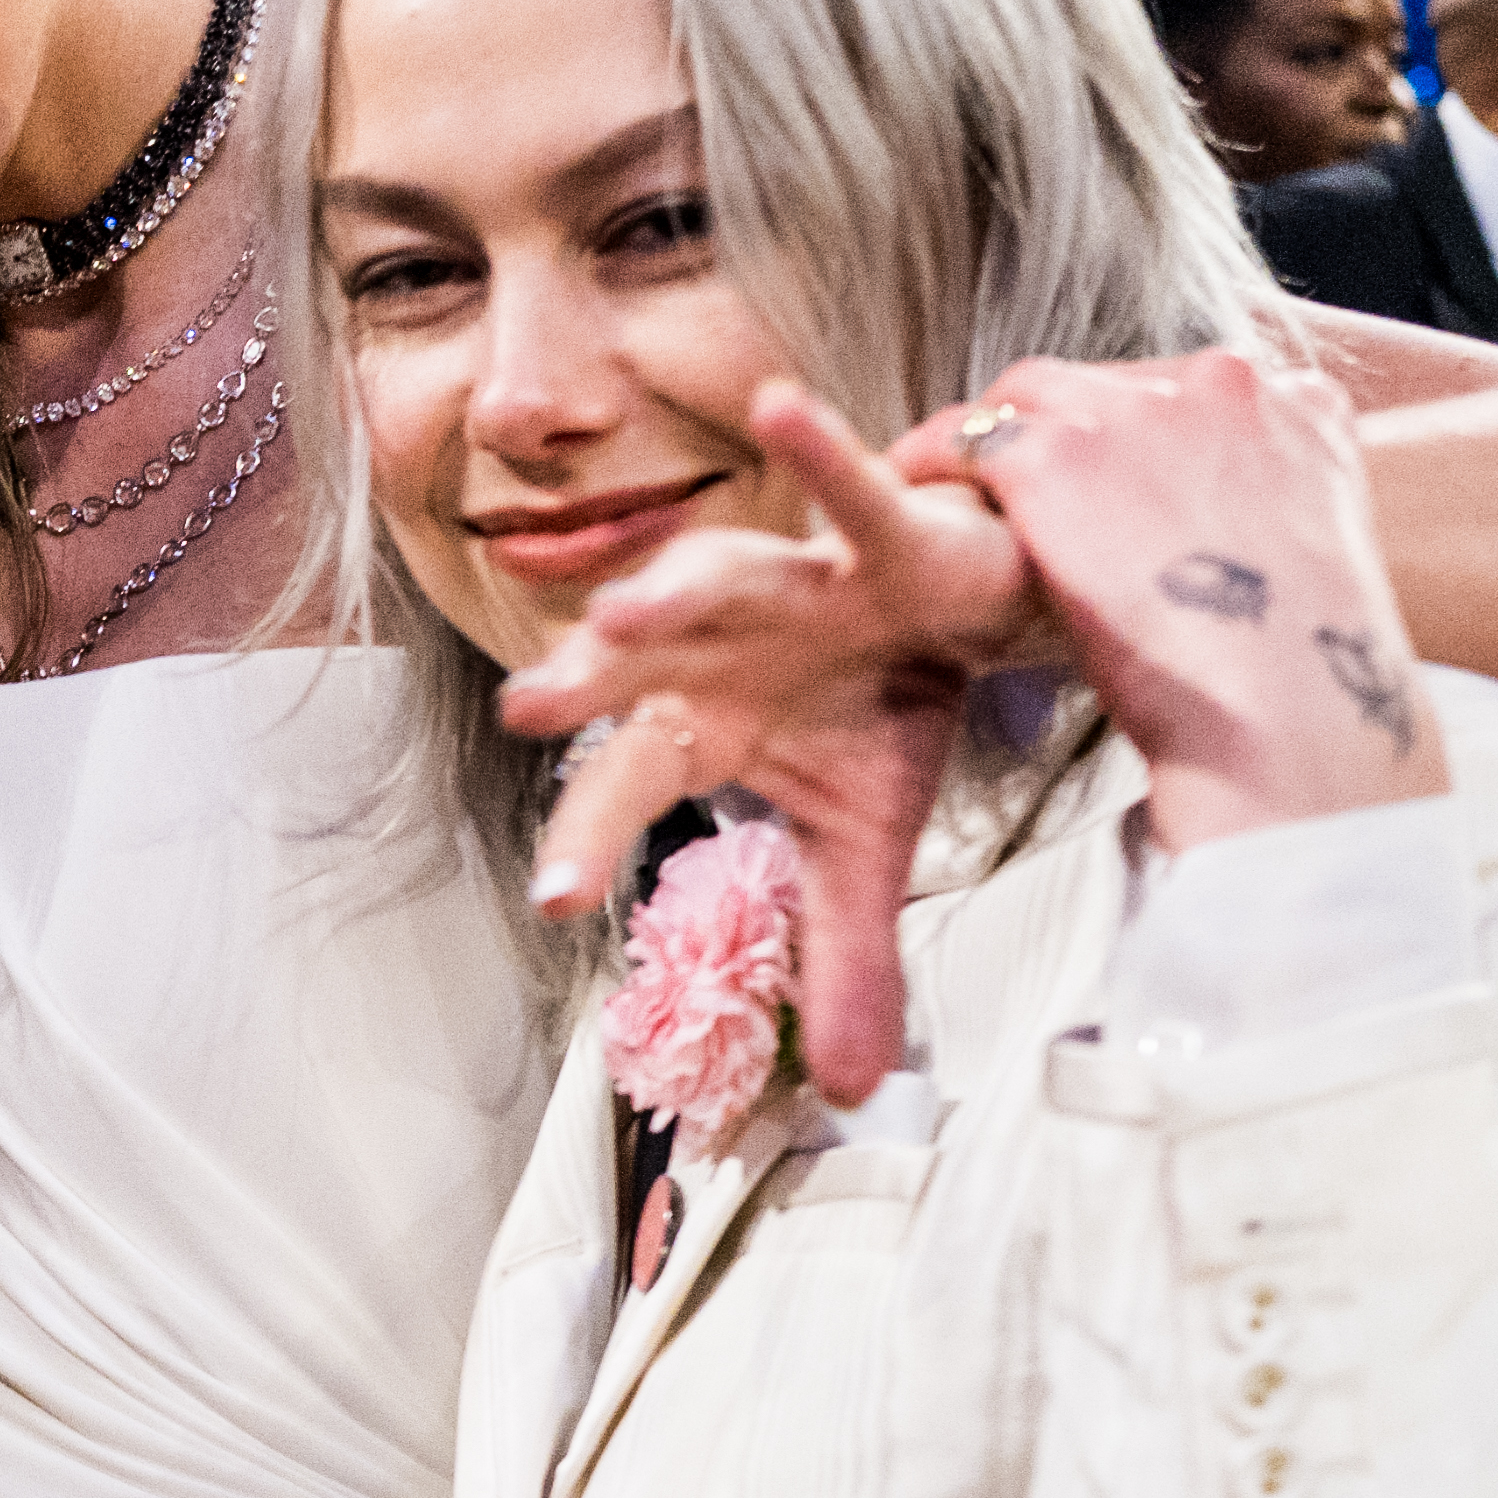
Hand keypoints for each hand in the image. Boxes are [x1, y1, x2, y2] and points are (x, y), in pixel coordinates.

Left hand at [504, 380, 1028, 1102]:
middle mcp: (722, 646)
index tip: (556, 898)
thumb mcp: (864, 843)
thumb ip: (845, 958)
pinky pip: (844, 487)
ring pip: (719, 574)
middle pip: (638, 668)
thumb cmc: (883, 704)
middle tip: (528, 710)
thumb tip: (862, 1092)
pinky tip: (779, 406)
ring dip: (675, 583)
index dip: (590, 833)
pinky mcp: (870, 534)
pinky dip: (818, 447)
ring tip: (624, 604)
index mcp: (705, 720)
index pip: (629, 783)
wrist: (969, 607)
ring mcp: (792, 581)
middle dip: (582, 682)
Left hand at [909, 348, 1430, 850]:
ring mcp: (1135, 411)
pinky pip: (967, 440)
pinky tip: (908, 494)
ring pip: (1029, 398)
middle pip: (1108, 384)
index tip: (1108, 476)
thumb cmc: (1305, 678)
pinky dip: (931, 463)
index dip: (1138, 437)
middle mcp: (1223, 383)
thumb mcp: (1319, 563)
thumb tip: (1247, 542)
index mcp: (1299, 405)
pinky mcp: (1057, 457)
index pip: (1191, 392)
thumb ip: (1276, 518)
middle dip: (1064, 428)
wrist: (1287, 712)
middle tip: (1019, 484)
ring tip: (949, 483)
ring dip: (992, 441)